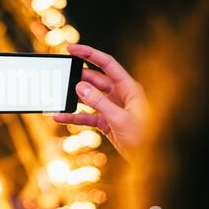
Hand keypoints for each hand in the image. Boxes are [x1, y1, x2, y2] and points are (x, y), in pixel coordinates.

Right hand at [54, 44, 148, 160]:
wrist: (148, 159)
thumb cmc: (143, 137)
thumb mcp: (119, 118)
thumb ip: (99, 102)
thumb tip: (80, 86)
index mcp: (128, 88)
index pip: (106, 64)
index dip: (89, 54)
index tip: (71, 49)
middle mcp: (120, 95)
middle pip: (95, 80)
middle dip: (78, 78)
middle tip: (62, 76)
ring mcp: (112, 108)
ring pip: (89, 98)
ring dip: (74, 98)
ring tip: (59, 96)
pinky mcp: (106, 122)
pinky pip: (87, 116)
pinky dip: (74, 116)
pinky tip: (61, 117)